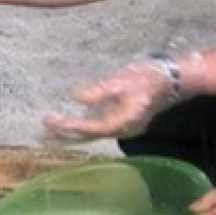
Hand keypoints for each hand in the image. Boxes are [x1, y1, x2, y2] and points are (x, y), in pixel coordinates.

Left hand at [41, 52, 202, 140]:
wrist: (173, 79)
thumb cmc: (148, 78)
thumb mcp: (122, 80)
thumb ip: (99, 91)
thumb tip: (77, 97)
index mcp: (123, 121)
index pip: (91, 127)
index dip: (70, 125)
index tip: (51, 120)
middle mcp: (123, 130)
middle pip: (90, 137)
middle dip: (66, 135)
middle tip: (42, 130)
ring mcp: (125, 127)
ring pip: (94, 134)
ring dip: (73, 133)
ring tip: (51, 130)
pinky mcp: (124, 122)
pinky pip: (99, 129)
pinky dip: (84, 128)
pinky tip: (72, 124)